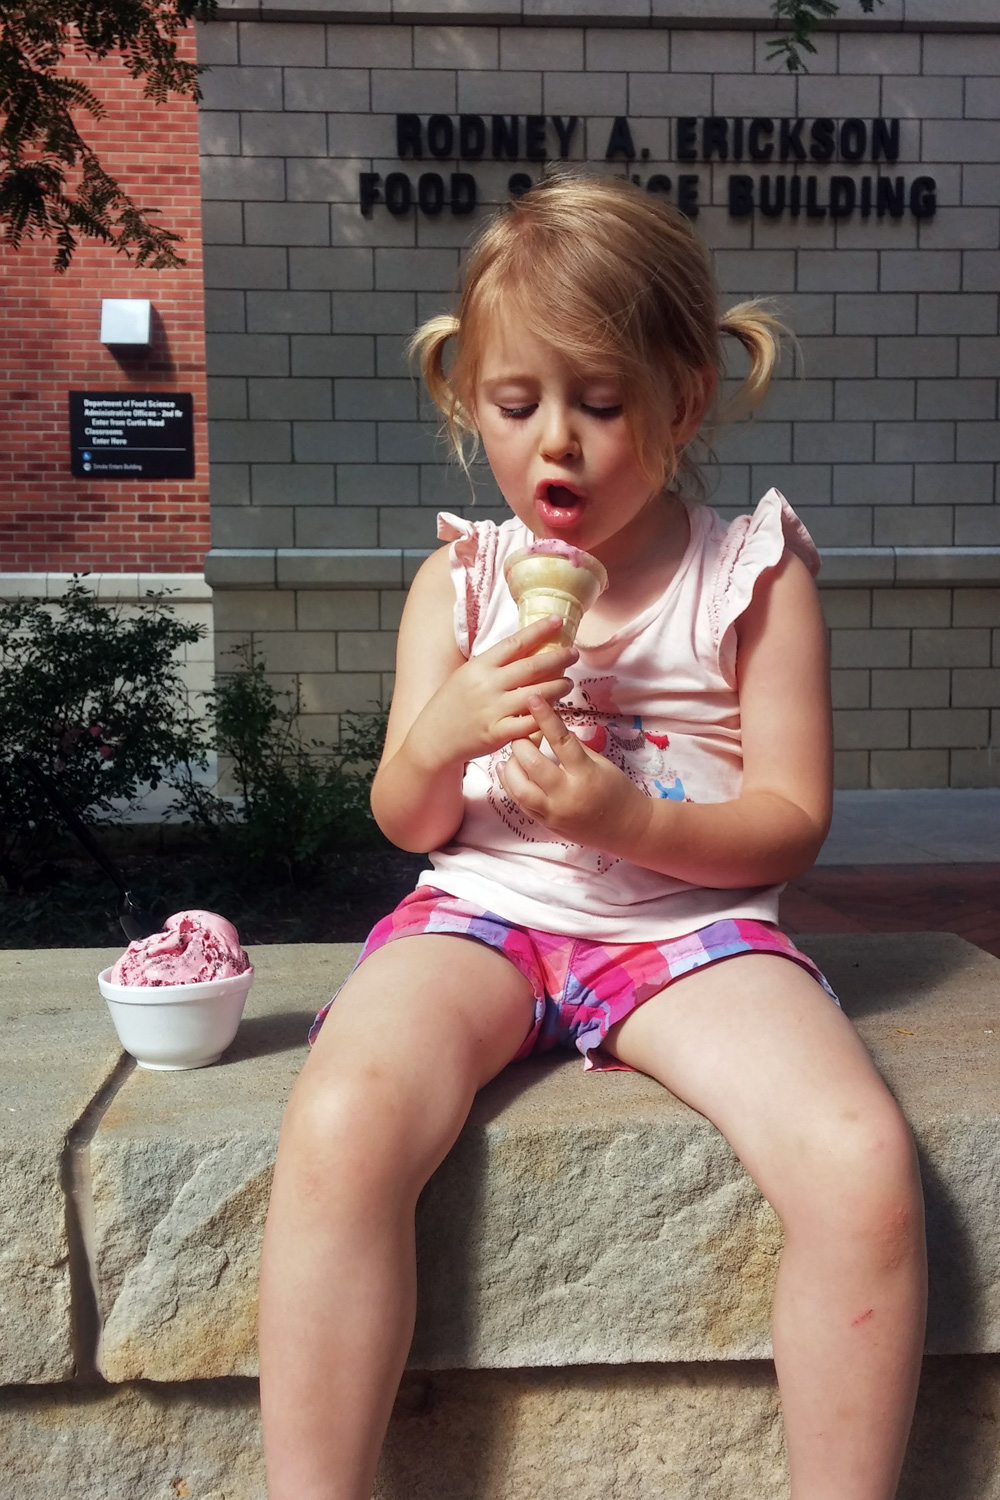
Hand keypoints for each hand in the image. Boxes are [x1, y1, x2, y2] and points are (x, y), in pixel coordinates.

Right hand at [410, 616, 578, 770]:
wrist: (433, 737)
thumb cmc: (452, 704)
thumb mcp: (467, 674)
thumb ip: (493, 664)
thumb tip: (523, 647)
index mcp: (480, 666)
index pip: (515, 643)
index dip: (538, 630)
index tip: (557, 620)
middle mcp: (488, 685)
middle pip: (531, 666)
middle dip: (558, 658)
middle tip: (573, 654)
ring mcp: (493, 710)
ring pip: (536, 694)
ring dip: (558, 687)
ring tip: (568, 683)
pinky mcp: (498, 733)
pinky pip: (529, 723)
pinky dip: (545, 716)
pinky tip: (556, 711)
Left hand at [496, 695, 650, 852]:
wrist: (626, 828)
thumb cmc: (616, 790)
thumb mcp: (601, 764)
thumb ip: (574, 748)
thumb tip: (549, 728)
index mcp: (585, 774)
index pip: (561, 741)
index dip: (545, 718)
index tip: (533, 698)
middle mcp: (567, 794)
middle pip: (532, 764)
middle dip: (521, 743)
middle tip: (521, 732)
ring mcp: (554, 812)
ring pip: (519, 787)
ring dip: (510, 766)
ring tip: (512, 754)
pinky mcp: (546, 823)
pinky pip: (520, 803)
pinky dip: (510, 784)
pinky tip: (506, 770)